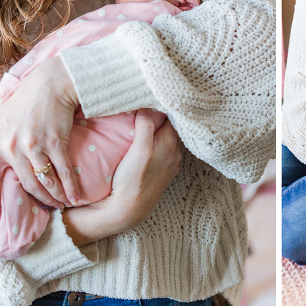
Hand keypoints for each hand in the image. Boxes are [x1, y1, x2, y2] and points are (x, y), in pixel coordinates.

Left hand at [0, 56, 79, 221]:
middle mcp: (11, 147)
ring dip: (54, 196)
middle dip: (37, 200)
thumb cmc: (26, 99)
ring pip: (43, 181)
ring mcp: (33, 146)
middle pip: (23, 184)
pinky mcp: (54, 143)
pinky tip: (76, 197)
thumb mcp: (0, 118)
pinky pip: (62, 172)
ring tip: (62, 204)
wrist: (51, 83)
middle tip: (46, 208)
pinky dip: (70, 187)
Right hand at [63, 110, 181, 245]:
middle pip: (172, 128)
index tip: (154, 96)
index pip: (172, 117)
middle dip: (164, 117)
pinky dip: (159, 144)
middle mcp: (175, 153)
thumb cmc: (134, 178)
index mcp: (171, 143)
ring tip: (149, 122)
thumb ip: (146, 126)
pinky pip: (165, 152)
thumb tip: (147, 107)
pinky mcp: (164, 174)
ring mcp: (171, 164)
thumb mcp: (139, 148)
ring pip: (169, 140)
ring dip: (161, 131)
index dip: (164, 106)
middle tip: (150, 105)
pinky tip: (150, 144)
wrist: (130, 209)